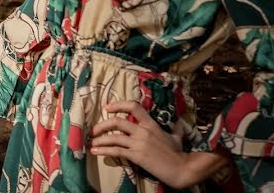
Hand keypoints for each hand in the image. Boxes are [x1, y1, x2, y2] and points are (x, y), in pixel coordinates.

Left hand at [88, 100, 202, 188]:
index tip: (107, 107)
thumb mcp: (177, 137)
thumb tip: (179, 123)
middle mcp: (142, 131)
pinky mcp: (136, 156)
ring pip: (114, 137)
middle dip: (102, 125)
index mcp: (151, 124)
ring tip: (92, 143)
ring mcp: (139, 143)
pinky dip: (104, 151)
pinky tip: (96, 152)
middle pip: (117, 121)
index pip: (133, 106)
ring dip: (100, 139)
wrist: (181, 169)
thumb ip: (175, 129)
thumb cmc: (179, 153)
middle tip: (94, 130)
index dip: (118, 104)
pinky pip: (116, 151)